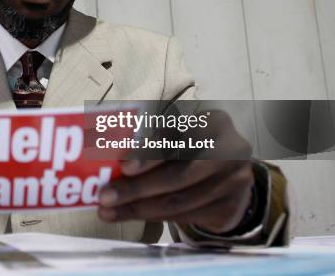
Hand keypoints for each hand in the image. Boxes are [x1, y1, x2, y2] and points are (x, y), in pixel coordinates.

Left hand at [97, 110, 254, 233]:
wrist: (230, 175)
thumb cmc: (192, 149)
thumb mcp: (178, 135)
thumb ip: (153, 143)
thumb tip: (113, 161)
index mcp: (215, 123)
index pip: (179, 140)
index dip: (150, 156)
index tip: (123, 167)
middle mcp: (231, 152)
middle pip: (178, 176)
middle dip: (137, 188)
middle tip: (105, 196)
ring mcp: (235, 184)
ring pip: (178, 202)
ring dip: (138, 208)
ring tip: (109, 211)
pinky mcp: (230, 210)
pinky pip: (185, 217)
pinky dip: (154, 217)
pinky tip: (132, 214)